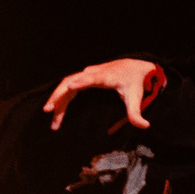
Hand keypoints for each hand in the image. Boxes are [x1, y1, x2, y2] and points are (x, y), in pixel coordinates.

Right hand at [45, 58, 165, 130]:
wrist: (135, 67)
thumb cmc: (135, 81)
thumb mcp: (136, 97)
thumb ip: (137, 113)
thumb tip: (145, 126)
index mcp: (106, 76)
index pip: (91, 78)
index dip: (81, 82)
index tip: (70, 86)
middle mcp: (93, 73)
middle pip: (71, 81)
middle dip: (59, 95)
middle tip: (49, 110)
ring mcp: (87, 74)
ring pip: (66, 85)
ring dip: (57, 100)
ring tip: (52, 119)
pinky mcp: (84, 78)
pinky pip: (69, 87)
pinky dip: (61, 99)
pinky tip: (57, 112)